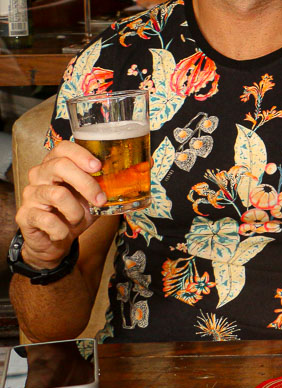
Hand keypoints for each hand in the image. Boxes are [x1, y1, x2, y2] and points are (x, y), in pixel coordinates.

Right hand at [15, 142, 105, 268]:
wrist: (57, 239)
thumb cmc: (78, 211)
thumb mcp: (98, 194)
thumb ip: (116, 180)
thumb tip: (148, 164)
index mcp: (57, 164)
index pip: (64, 148)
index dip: (81, 154)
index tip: (98, 166)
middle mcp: (40, 174)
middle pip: (60, 166)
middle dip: (86, 183)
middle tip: (101, 199)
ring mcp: (31, 193)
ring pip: (56, 194)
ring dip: (75, 211)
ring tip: (78, 218)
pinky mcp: (25, 214)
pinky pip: (46, 219)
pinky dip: (61, 229)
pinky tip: (64, 231)